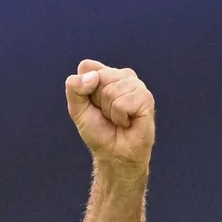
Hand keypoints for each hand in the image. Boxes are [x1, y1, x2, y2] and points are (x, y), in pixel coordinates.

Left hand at [65, 60, 154, 174]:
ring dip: (109, 111)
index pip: (86, 68)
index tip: (91, 105)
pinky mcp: (146, 98)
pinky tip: (127, 122)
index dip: (83, 90)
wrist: (115, 153)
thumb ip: (74, 88)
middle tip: (106, 114)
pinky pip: (122, 103)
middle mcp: (122, 76)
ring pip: (111, 91)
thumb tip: (93, 76)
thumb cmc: (98, 130)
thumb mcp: (77, 109)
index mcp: (105, 73)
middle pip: (99, 77)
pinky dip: (120, 118)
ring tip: (117, 119)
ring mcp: (136, 85)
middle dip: (96, 101)